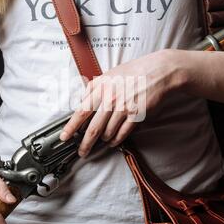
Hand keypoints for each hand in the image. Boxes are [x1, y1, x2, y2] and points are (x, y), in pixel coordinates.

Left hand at [60, 49, 186, 156]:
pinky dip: (116, 140)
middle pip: (93, 128)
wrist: (158, 72)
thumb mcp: (110, 74)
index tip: (64, 137)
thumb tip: (82, 100)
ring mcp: (124, 108)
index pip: (81, 112)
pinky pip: (122, 133)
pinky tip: (114, 141)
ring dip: (104, 140)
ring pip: (108, 132)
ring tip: (104, 140)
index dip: (71, 127)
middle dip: (85, 144)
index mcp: (101, 88)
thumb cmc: (134, 72)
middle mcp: (110, 99)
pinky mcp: (136, 115)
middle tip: (82, 151)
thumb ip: (95, 87)